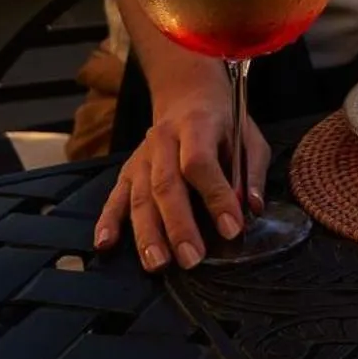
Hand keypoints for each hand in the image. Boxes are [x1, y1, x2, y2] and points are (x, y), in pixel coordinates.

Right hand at [94, 91, 268, 269]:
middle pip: (167, 186)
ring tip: (158, 264)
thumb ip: (251, 172)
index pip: (201, 163)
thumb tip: (252, 208)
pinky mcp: (127, 171)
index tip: (232, 228)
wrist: (187, 94)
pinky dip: (108, 222)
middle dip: (179, 226)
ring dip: (147, 234)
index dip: (216, 197)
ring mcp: (141, 157)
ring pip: (140, 197)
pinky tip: (104, 245)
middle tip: (192, 259)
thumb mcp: (248, 137)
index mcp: (197, 126)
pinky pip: (114, 197)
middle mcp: (163, 141)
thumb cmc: (223, 122)